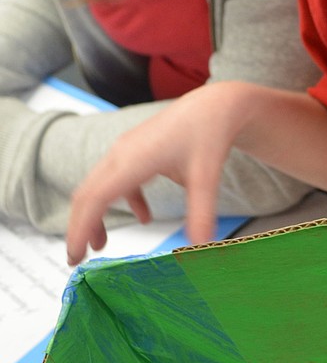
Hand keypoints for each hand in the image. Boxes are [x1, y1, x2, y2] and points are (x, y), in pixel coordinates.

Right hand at [66, 82, 249, 263]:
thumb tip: (200, 246)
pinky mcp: (135, 150)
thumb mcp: (207, 176)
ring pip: (98, 186)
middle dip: (79, 226)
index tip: (75, 256)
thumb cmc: (209, 133)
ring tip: (99, 245)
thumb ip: (201, 212)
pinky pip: (118, 179)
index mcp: (133, 160)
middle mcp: (122, 153)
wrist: (216, 104)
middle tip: (76, 259)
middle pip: (87, 194)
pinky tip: (145, 217)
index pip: (95, 199)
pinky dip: (123, 201)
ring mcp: (126, 150)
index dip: (81, 229)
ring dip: (96, 215)